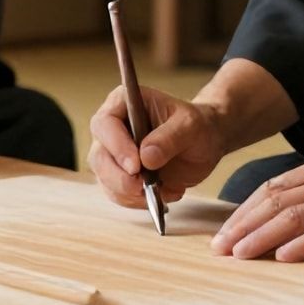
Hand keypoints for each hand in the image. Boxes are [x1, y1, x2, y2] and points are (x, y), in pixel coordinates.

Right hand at [89, 86, 225, 206]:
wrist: (204, 143)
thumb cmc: (196, 125)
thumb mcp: (190, 125)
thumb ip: (170, 138)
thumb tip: (146, 157)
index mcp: (123, 103)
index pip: (105, 124)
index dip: (116, 146)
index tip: (136, 165)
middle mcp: (112, 129)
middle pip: (99, 156)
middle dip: (119, 177)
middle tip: (142, 187)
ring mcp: (113, 154)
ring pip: (105, 180)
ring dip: (130, 193)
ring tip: (163, 190)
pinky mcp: (120, 176)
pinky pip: (119, 195)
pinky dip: (139, 201)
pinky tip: (165, 193)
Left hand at [210, 151, 303, 261]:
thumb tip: (286, 209)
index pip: (275, 187)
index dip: (245, 209)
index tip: (227, 230)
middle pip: (275, 200)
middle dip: (243, 224)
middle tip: (221, 246)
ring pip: (292, 216)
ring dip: (260, 237)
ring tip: (239, 254)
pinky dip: (299, 245)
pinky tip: (281, 256)